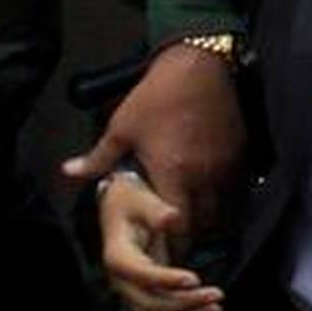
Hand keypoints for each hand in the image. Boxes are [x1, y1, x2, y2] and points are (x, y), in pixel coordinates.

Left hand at [64, 42, 245, 234]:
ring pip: (225, 209)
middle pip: (204, 224)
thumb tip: (69, 172)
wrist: (199, 64)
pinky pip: (239, 188)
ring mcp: (226, 165)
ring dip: (210, 218)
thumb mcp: (121, 127)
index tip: (161, 247)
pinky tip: (215, 196)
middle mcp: (204, 176)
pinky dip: (227, 198)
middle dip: (191, 234)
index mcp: (173, 173)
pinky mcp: (242, 153)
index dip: (170, 241)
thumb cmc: (156, 97)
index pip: (177, 226)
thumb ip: (98, 158)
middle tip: (177, 237)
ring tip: (196, 219)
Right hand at [98, 170, 225, 310]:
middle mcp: (121, 280)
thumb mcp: (141, 199)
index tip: (194, 279)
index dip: (167, 280)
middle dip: (185, 304)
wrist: (118, 209)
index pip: (141, 275)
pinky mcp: (143, 295)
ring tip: (215, 309)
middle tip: (216, 295)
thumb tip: (172, 217)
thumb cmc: (130, 202)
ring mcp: (131, 291)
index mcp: (118, 256)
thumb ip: (157, 210)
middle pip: (151, 304)